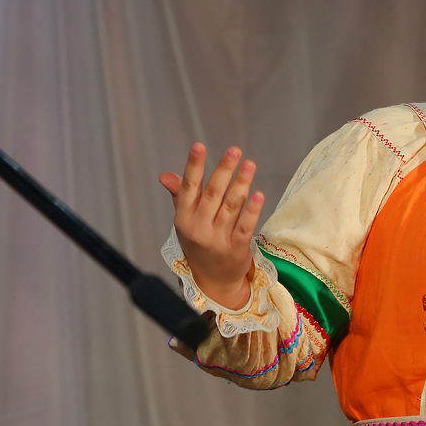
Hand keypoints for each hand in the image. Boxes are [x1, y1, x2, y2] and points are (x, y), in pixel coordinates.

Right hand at [159, 143, 264, 308]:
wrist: (213, 280)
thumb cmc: (199, 242)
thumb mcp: (186, 221)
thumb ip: (181, 196)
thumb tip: (166, 175)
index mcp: (184, 217)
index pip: (189, 187)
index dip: (194, 166)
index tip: (199, 145)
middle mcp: (198, 227)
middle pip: (213, 194)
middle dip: (224, 170)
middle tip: (234, 150)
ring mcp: (217, 239)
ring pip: (231, 207)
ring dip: (241, 184)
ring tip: (249, 165)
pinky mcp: (236, 249)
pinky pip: (245, 226)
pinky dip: (252, 210)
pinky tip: (259, 194)